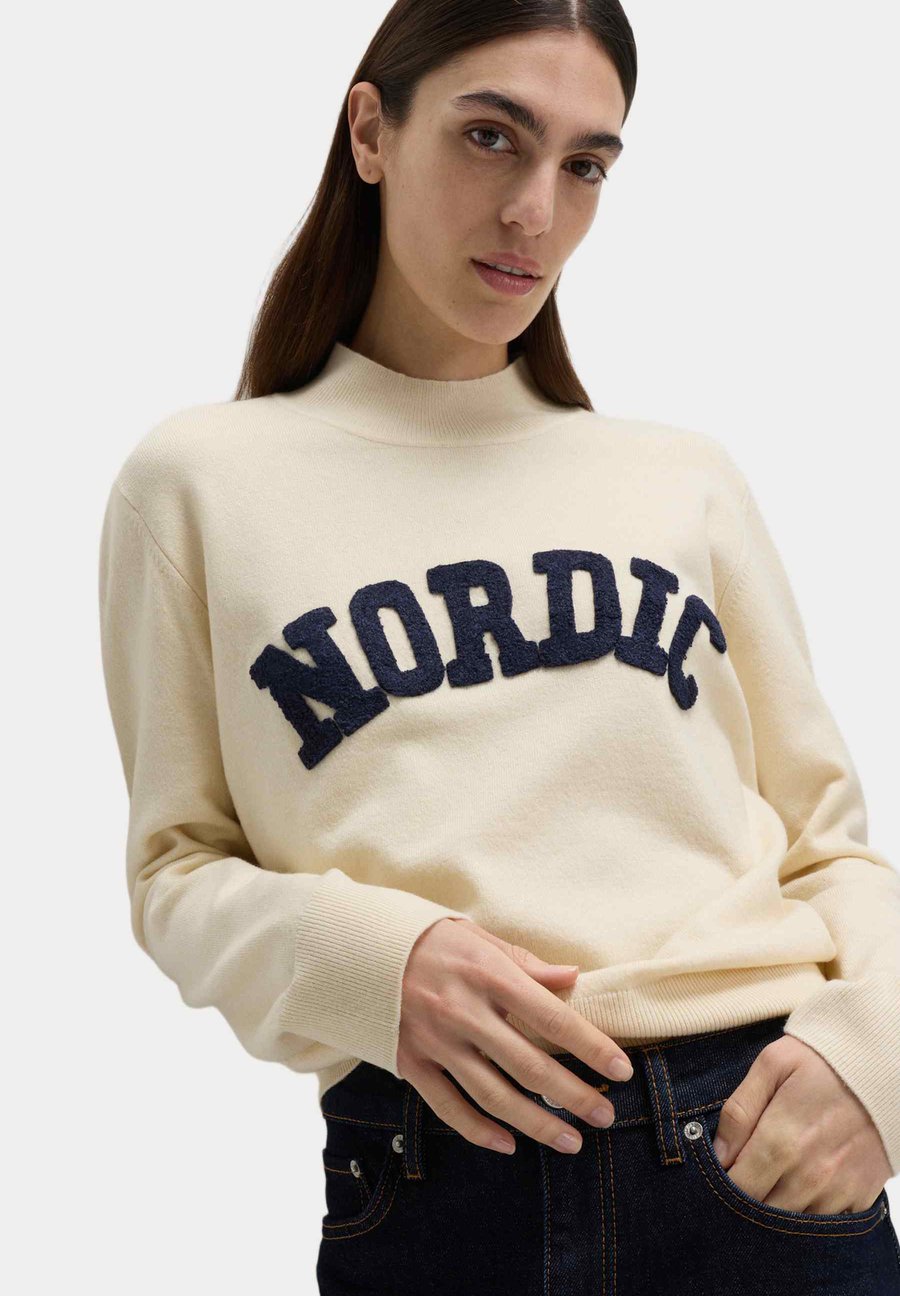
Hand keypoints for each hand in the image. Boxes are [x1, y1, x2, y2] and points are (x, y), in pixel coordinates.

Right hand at [397, 917, 633, 1155]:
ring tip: (570, 1141)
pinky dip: (479, 1131)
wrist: (357, 948)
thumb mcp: (479, 938)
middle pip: (530, 1066)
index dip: (591, 1048)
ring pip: (495, 1096)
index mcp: (488, 975)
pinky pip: (449, 1107)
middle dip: (574, 1096)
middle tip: (605, 1116)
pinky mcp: (411, 1063)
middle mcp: (464, 1012)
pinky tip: (508, 1144)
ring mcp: (436, 1042)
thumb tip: (573, 979)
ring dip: (536, 1124)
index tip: (620, 1070)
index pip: (552, 1019)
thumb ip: (526, 964)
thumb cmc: (428, 939)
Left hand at [711, 1033, 890, 1212]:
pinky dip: (811, 1212)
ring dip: (779, 1209)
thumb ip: (740, 1110)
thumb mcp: (772, 1066)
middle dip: (747, 1200)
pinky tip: (804, 1186)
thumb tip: (718, 1154)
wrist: (883, 1068)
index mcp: (781, 1139)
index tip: (723, 1171)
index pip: (739, 1187)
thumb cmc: (822, 1062)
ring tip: (775, 1178)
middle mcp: (810, 1173)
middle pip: (763, 1212)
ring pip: (794, 1223)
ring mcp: (838, 1189)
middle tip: (747, 1174)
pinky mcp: (861, 1196)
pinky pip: (827, 1224)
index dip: (724, 1184)